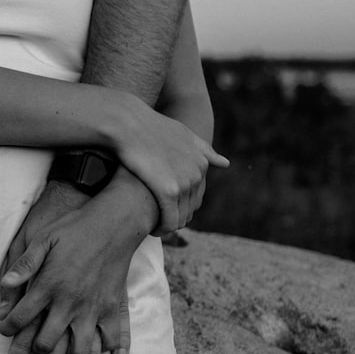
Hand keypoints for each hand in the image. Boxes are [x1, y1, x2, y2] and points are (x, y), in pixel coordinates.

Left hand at [0, 176, 153, 353]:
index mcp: (49, 285)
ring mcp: (94, 307)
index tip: (4, 332)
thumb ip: (24, 263)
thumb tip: (4, 284)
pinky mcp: (114, 306)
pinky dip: (114, 349)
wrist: (113, 222)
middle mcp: (70, 302)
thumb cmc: (75, 229)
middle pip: (48, 341)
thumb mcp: (43, 239)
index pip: (22, 317)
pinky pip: (115, 334)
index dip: (9, 329)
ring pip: (82, 347)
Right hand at [115, 99, 227, 233]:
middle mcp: (197, 173)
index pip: (196, 196)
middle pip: (189, 209)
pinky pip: (169, 221)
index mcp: (201, 162)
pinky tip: (151, 229)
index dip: (180, 205)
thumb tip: (226, 163)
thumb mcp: (183, 134)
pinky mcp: (168, 192)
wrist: (128, 123)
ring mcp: (185, 183)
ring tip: (152, 225)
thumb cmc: (149, 128)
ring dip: (167, 226)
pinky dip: (162, 229)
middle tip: (157, 220)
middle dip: (175, 218)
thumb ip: (204, 150)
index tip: (165, 208)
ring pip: (180, 218)